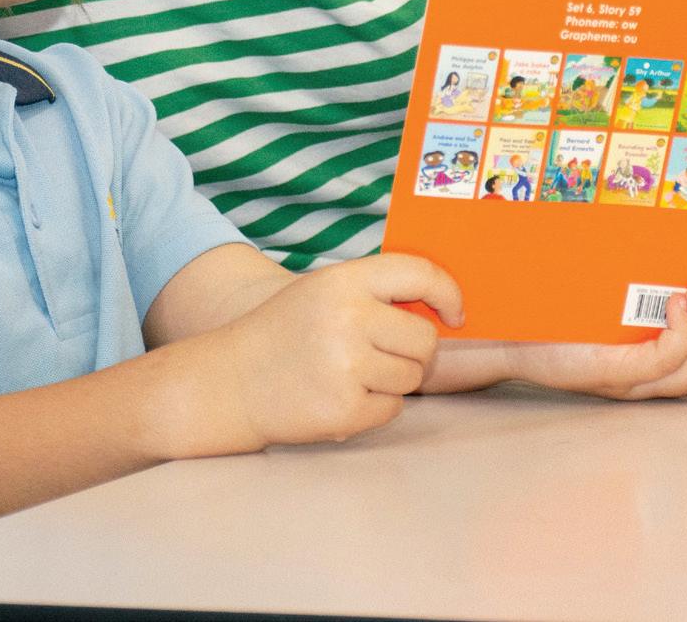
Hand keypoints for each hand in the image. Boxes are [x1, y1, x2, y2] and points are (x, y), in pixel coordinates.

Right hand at [219, 254, 462, 447]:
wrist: (232, 382)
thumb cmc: (288, 332)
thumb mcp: (326, 291)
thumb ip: (377, 291)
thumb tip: (443, 307)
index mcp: (345, 281)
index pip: (420, 274)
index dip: (448, 294)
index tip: (455, 314)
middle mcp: (348, 319)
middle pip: (425, 339)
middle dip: (415, 350)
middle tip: (383, 353)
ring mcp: (346, 367)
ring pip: (412, 377)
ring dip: (393, 381)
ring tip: (352, 374)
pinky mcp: (343, 411)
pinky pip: (392, 410)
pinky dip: (374, 408)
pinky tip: (341, 396)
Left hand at [466, 286, 686, 399]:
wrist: (509, 330)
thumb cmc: (562, 311)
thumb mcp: (616, 296)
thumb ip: (649, 285)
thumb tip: (684, 246)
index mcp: (661, 365)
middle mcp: (652, 381)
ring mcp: (632, 381)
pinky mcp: (609, 373)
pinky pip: (662, 366)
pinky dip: (681, 336)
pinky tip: (676, 307)